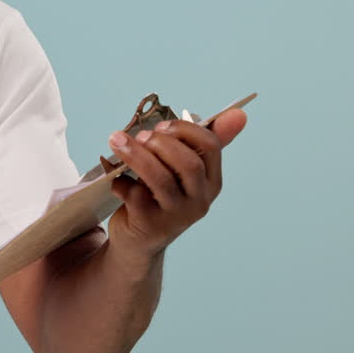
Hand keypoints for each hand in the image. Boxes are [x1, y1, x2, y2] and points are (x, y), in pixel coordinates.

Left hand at [104, 108, 247, 262]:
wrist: (139, 240)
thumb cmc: (160, 194)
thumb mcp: (182, 169)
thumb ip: (200, 141)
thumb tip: (239, 113)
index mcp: (211, 181)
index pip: (211, 146)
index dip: (184, 129)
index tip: (161, 126)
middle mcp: (199, 199)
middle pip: (188, 163)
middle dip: (160, 143)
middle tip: (139, 136)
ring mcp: (176, 215)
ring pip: (160, 178)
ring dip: (136, 155)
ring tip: (117, 141)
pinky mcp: (151, 224)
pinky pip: (135, 195)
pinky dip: (120, 181)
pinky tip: (115, 179)